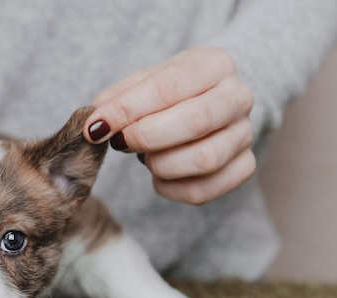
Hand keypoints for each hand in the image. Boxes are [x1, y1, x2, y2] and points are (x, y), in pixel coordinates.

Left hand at [84, 46, 254, 204]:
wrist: (212, 101)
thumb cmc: (171, 92)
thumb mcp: (143, 82)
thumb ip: (117, 100)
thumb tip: (94, 125)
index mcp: (213, 64)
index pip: (168, 87)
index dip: (127, 110)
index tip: (95, 127)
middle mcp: (238, 97)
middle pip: (195, 122)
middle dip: (147, 137)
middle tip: (121, 142)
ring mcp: (245, 134)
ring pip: (204, 160)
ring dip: (161, 164)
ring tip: (145, 157)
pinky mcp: (244, 167)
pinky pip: (204, 191)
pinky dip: (171, 189)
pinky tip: (158, 176)